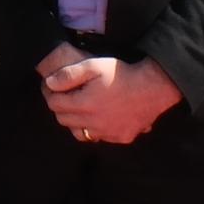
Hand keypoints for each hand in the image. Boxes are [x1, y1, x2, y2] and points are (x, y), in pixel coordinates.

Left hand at [38, 50, 182, 147]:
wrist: (153, 87)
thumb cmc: (122, 74)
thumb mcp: (93, 66)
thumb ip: (68, 75)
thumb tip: (50, 83)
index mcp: (85, 105)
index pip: (54, 105)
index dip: (52, 94)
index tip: (55, 87)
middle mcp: (94, 123)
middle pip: (64, 120)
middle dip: (62, 107)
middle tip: (69, 95)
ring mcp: (108, 133)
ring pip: (80, 133)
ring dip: (77, 121)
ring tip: (84, 106)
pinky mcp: (121, 138)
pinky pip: (99, 137)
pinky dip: (96, 128)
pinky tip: (102, 115)